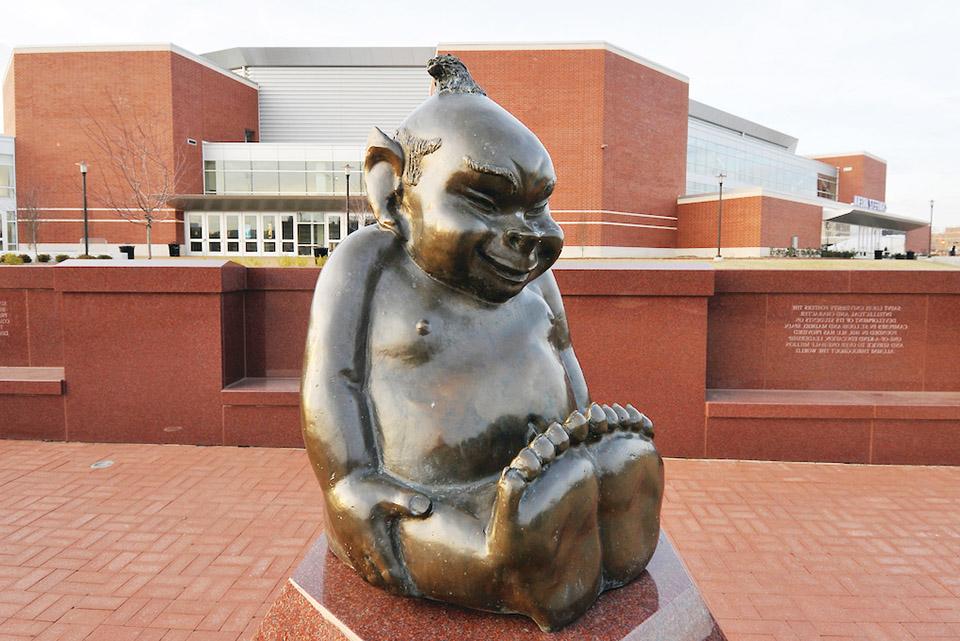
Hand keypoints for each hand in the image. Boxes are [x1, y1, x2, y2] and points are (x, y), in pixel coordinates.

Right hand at [324, 472, 431, 594]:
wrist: (340, 478)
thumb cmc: (367, 485)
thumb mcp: (389, 493)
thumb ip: (408, 502)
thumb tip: (427, 508)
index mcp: (373, 539)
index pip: (388, 571)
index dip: (400, 583)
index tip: (413, 590)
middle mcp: (359, 545)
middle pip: (375, 577)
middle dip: (390, 586)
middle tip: (405, 592)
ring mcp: (349, 543)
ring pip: (362, 571)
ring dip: (376, 580)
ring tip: (391, 586)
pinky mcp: (342, 538)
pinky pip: (353, 563)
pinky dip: (364, 571)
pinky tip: (371, 570)